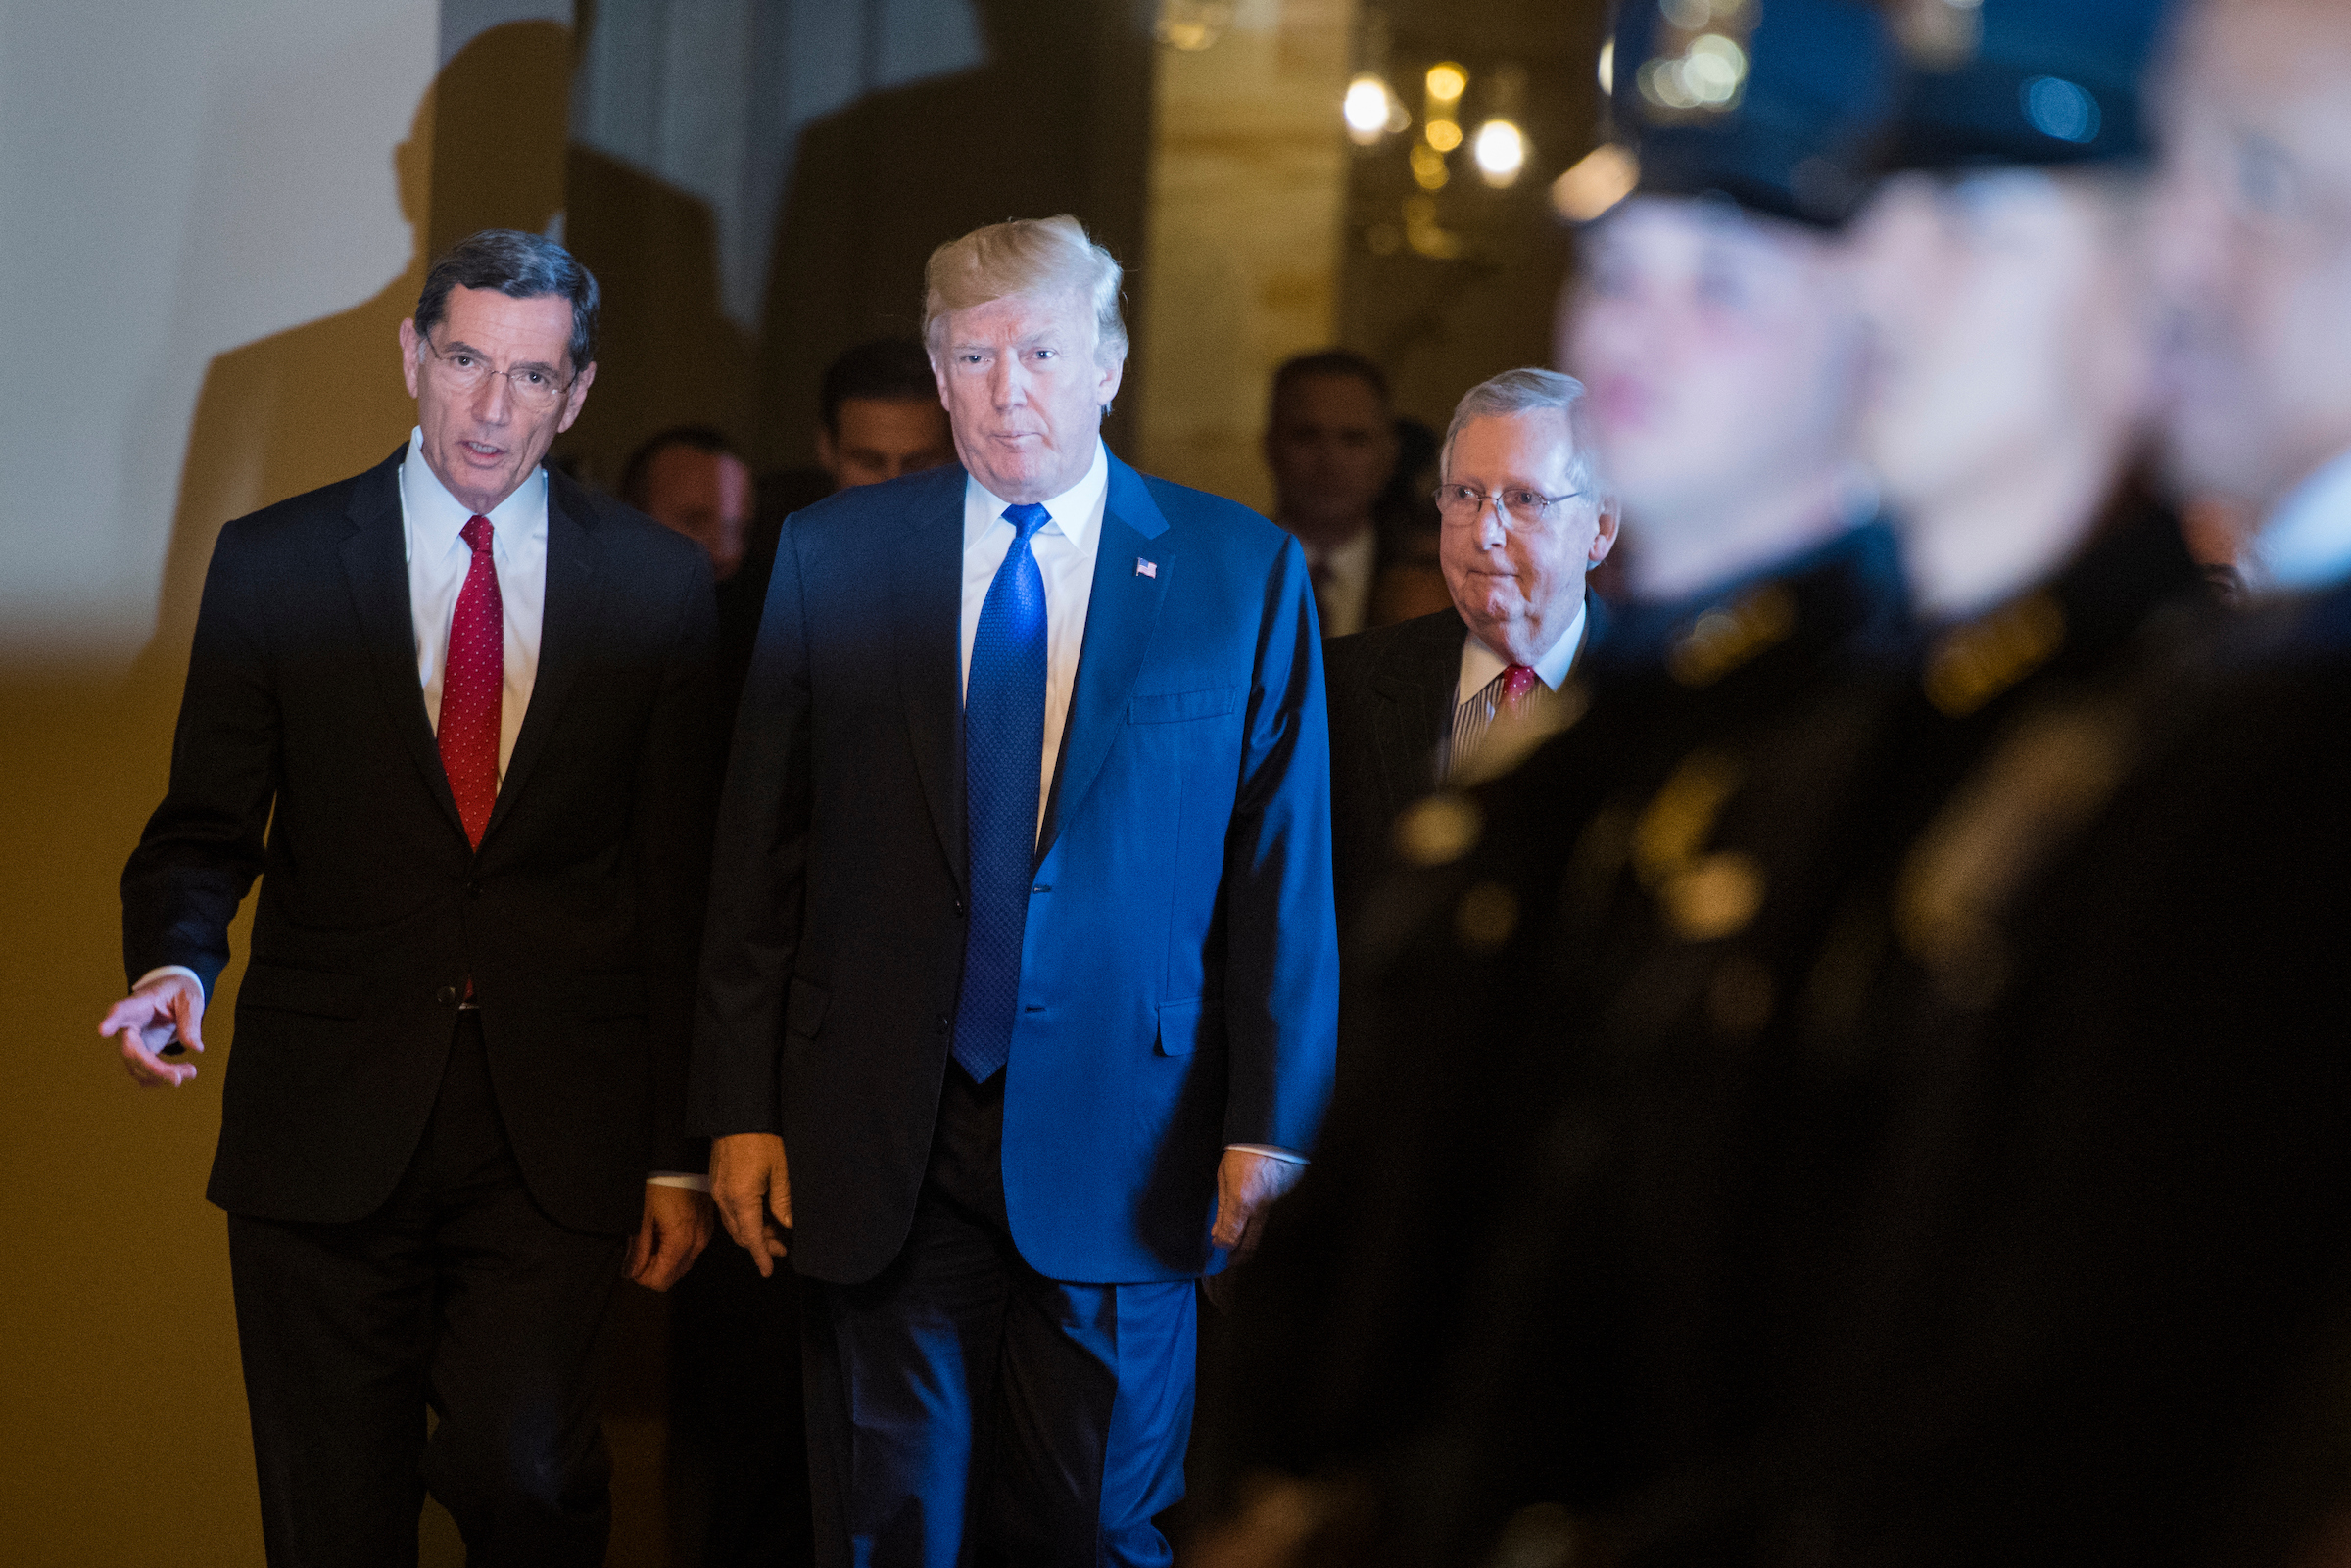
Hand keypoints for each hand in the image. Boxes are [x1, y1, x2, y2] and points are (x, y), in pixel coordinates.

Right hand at [98, 972, 206, 1087]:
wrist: (170, 995)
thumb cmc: (177, 992)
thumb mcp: (190, 999)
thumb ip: (191, 1020)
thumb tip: (196, 1048)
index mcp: (138, 1005)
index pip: (121, 1012)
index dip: (111, 1021)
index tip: (103, 1030)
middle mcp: (126, 1026)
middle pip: (131, 1051)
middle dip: (153, 1068)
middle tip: (178, 1079)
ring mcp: (130, 1042)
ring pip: (136, 1067)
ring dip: (162, 1076)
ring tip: (190, 1072)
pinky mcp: (138, 1054)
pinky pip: (143, 1073)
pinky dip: (161, 1078)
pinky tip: (182, 1074)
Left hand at [627, 1182, 714, 1290]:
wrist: (681, 1157)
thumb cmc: (660, 1181)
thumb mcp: (642, 1215)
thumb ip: (638, 1248)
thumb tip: (632, 1272)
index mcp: (681, 1241)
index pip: (661, 1281)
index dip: (642, 1276)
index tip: (633, 1260)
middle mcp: (698, 1242)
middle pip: (673, 1276)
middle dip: (653, 1269)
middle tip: (641, 1247)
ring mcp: (705, 1234)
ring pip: (683, 1264)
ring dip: (665, 1259)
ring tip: (652, 1235)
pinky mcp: (707, 1225)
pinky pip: (691, 1249)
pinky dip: (676, 1248)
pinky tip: (665, 1229)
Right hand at [710, 1132, 792, 1277]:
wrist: (737, 1115)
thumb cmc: (761, 1138)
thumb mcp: (780, 1170)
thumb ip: (782, 1201)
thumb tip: (787, 1224)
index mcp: (741, 1197)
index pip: (751, 1236)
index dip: (761, 1255)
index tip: (768, 1270)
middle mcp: (725, 1198)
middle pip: (741, 1234)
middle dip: (760, 1245)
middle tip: (781, 1249)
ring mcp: (719, 1190)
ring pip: (734, 1223)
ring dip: (752, 1233)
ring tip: (775, 1234)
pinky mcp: (717, 1183)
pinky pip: (729, 1211)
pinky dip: (744, 1219)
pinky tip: (760, 1217)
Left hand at [1210, 1148, 1303, 1257]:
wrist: (1270, 1133)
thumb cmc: (1244, 1151)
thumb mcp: (1224, 1178)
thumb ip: (1222, 1209)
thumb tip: (1217, 1234)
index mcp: (1242, 1201)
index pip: (1231, 1239)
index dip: (1222, 1249)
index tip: (1217, 1249)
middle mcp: (1262, 1207)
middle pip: (1250, 1245)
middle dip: (1238, 1257)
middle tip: (1229, 1260)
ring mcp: (1278, 1205)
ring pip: (1263, 1235)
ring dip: (1250, 1243)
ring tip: (1239, 1244)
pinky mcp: (1289, 1201)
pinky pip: (1274, 1220)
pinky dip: (1262, 1226)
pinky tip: (1255, 1224)